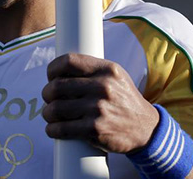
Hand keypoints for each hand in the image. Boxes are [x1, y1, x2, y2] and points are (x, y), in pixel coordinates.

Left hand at [42, 53, 159, 153]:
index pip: (69, 61)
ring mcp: (98, 109)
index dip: (53, 68)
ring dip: (47, 113)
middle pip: (57, 86)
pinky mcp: (95, 130)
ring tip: (49, 114)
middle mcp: (102, 87)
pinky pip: (62, 129)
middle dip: (47, 93)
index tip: (50, 76)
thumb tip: (61, 69)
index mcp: (106, 69)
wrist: (146, 128)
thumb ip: (92, 70)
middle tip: (48, 97)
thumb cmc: (123, 99)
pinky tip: (52, 129)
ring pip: (56, 109)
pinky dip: (52, 130)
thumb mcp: (115, 76)